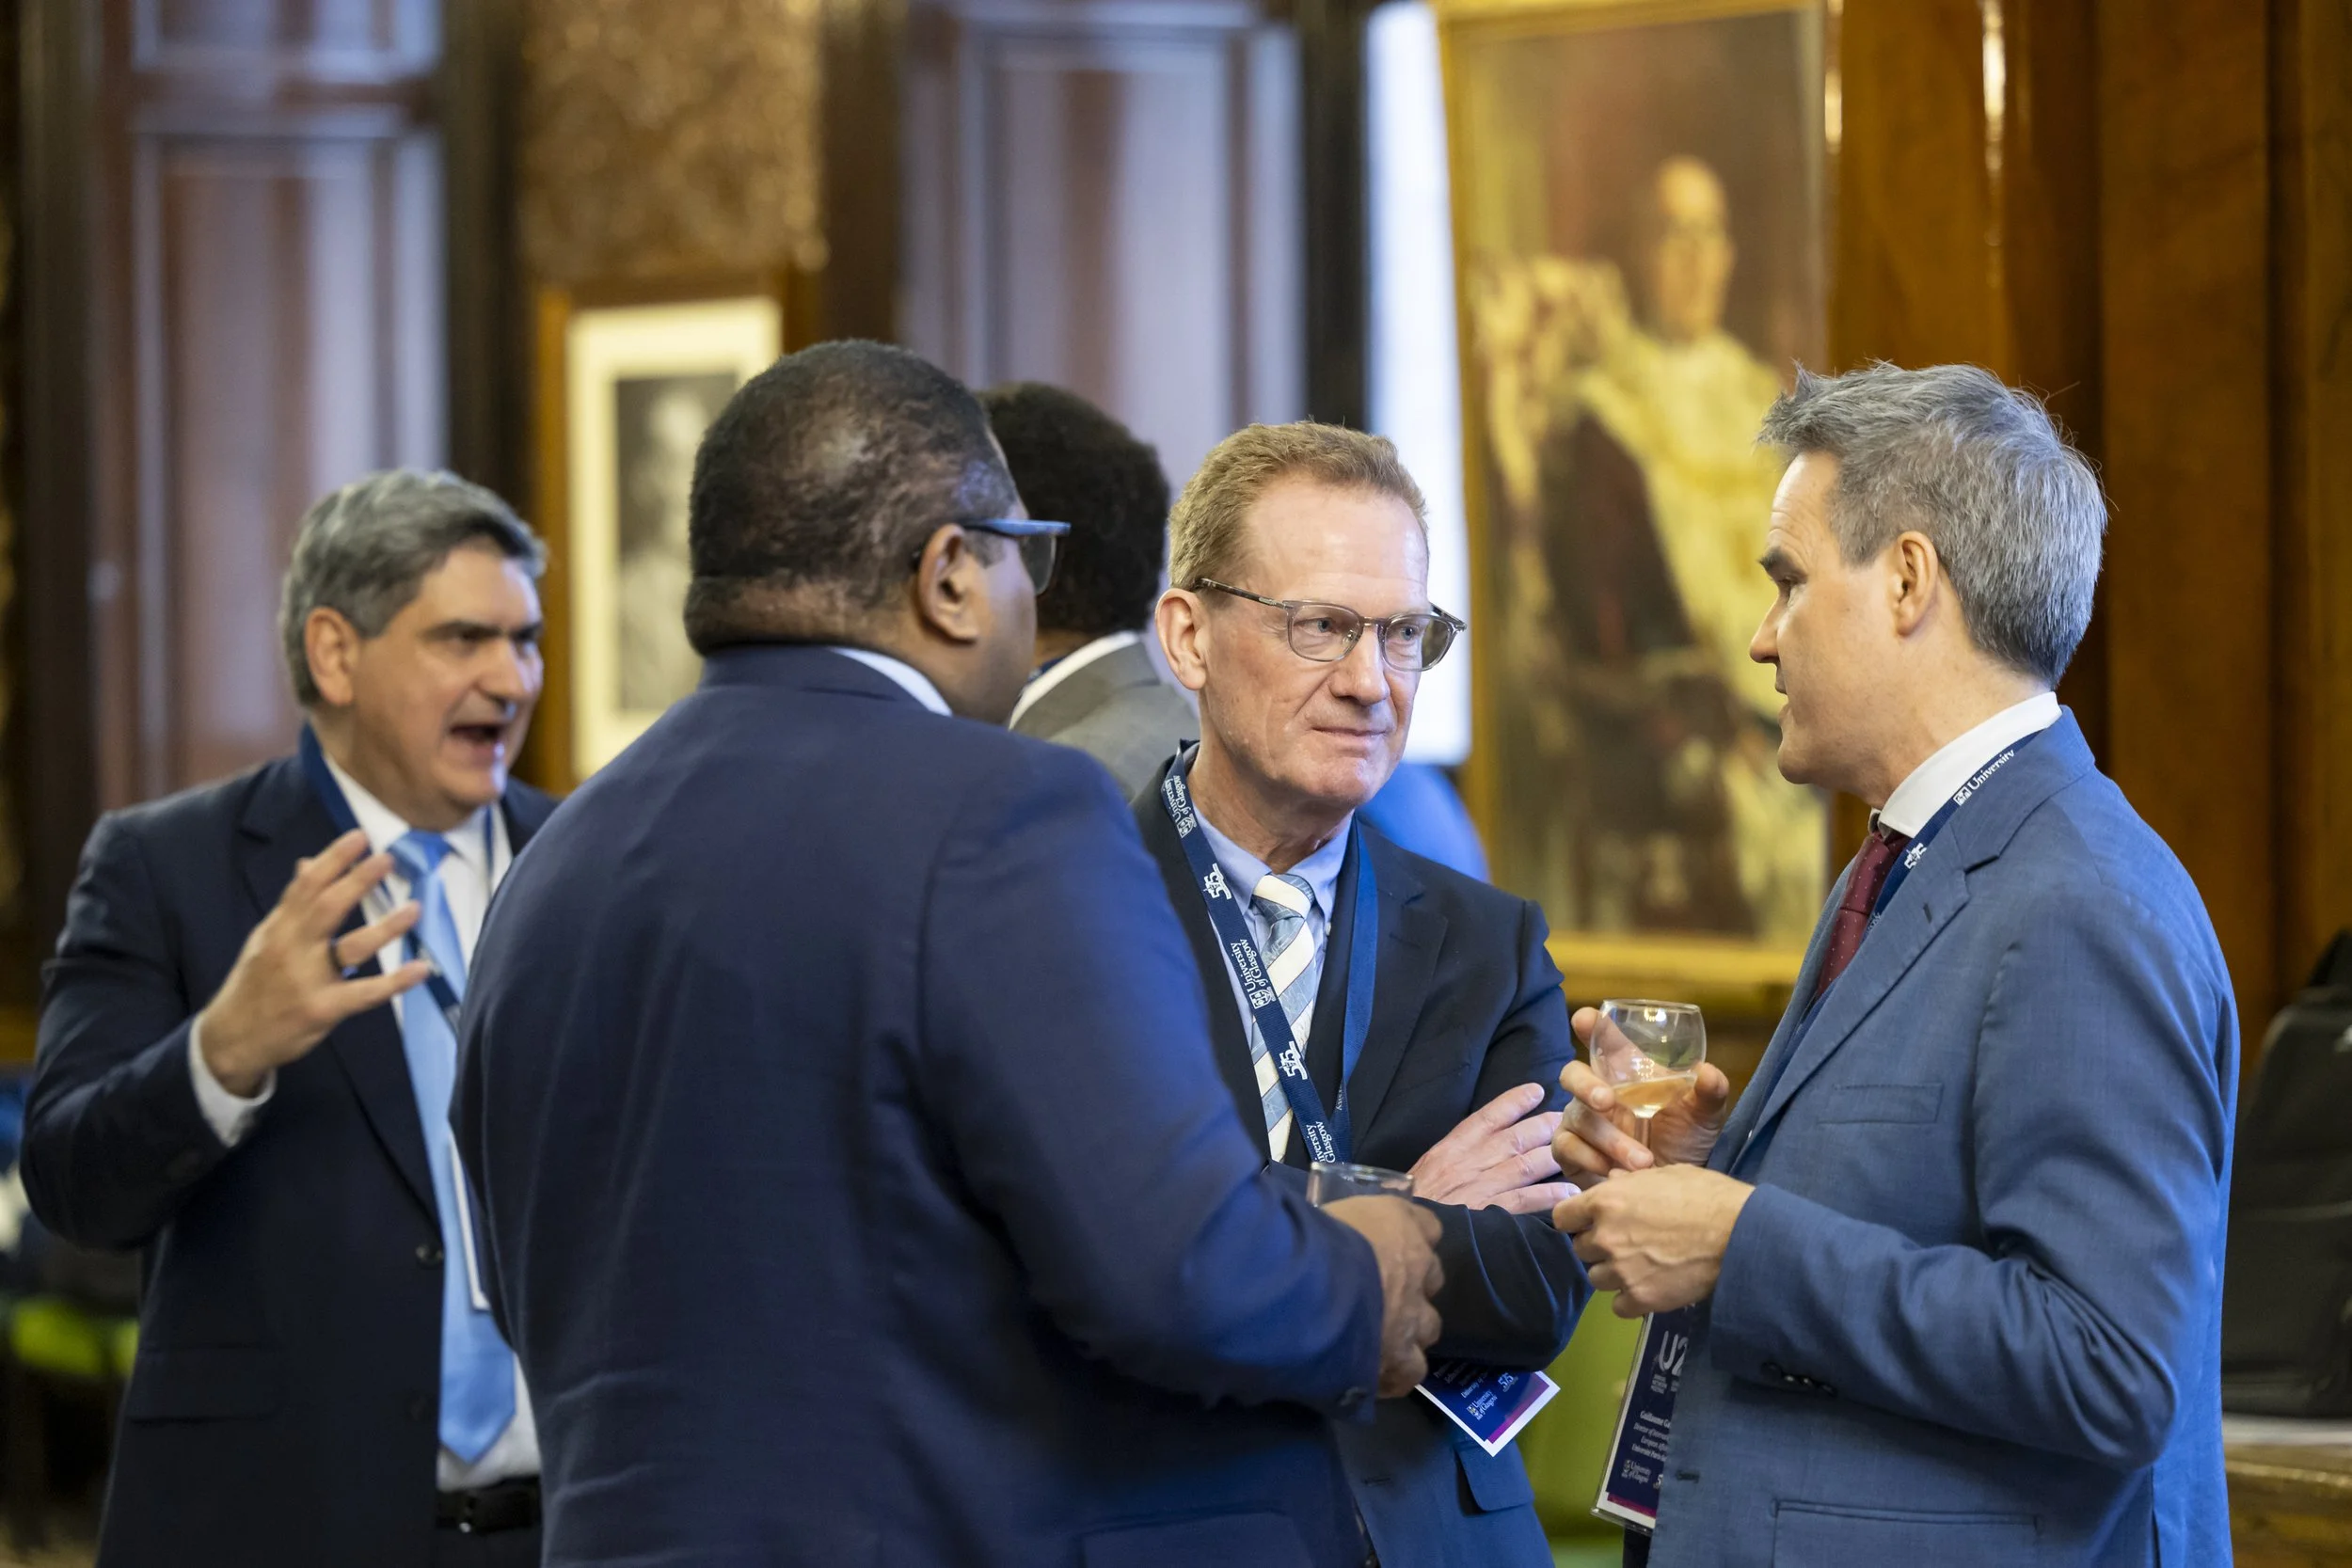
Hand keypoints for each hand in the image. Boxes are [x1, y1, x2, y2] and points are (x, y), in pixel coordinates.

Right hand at [197, 830, 430, 1094]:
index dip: (333, 859)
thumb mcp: (267, 938)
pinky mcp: (323, 1009)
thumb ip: (293, 904)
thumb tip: (308, 863)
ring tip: (415, 908)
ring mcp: (307, 980)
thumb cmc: (257, 982)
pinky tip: (421, 969)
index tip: (359, 837)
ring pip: (350, 948)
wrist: (232, 1038)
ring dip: (386, 928)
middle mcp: (292, 949)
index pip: (305, 886)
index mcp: (279, 928)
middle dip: (358, 882)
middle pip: (327, 908)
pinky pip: (364, 993)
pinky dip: (395, 982)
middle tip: (387, 859)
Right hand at [1324, 1195, 1444, 1397]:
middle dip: (1408, 1287)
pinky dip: (1394, 1372)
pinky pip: (1411, 1370)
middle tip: (1376, 1294)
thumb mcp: (1322, 1216)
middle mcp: (1417, 1268)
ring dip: (1406, 1329)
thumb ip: (1338, 1226)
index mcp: (1398, 1223)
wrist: (1305, 1287)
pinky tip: (1371, 1373)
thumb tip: (1326, 1234)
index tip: (1387, 1248)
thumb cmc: (1306, 1237)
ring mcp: (1414, 1316)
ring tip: (1374, 1337)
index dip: (1409, 1238)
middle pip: (1430, 1278)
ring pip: (1427, 1327)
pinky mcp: (1402, 1359)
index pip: (1425, 1225)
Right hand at [1407, 1083, 1576, 1213]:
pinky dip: (1549, 1195)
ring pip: (1526, 1164)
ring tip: (1577, 1148)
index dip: (1513, 1103)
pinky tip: (1569, 1191)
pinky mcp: (1491, 1214)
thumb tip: (1473, 1151)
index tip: (1535, 1091)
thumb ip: (1449, 1160)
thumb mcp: (1424, 1171)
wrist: (1399, 1231)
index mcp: (1450, 1149)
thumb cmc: (1410, 1204)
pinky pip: (1528, 1201)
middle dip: (1544, 1126)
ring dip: (1553, 1155)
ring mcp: (1483, 1188)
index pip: (1486, 1118)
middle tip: (1568, 1117)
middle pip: (1514, 1138)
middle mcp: (1470, 1163)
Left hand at [1551, 1166, 1753, 1315]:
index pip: (1563, 1217)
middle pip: (1580, 1249)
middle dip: (1598, 1247)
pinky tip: (1651, 1288)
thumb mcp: (1667, 1175)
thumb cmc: (1707, 1196)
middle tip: (1626, 1244)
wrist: (1740, 1234)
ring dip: (1613, 1274)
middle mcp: (1606, 1237)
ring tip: (1641, 1267)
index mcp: (1606, 1201)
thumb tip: (1612, 1181)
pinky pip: (1618, 1306)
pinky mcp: (1641, 1299)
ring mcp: (1621, 1271)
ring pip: (1596, 1279)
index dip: (1576, 1220)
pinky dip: (1631, 1300)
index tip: (1590, 1223)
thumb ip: (1631, 1181)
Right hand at [1552, 1008, 1731, 1181]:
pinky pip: (1565, 1147)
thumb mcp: (1704, 1116)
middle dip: (1586, 1085)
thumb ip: (1710, 1092)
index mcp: (1625, 1073)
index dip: (1590, 1026)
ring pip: (1576, 1117)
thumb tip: (1707, 1072)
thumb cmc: (1685, 1141)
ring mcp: (1581, 1121)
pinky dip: (1589, 1157)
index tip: (1586, 1019)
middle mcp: (1597, 1092)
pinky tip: (1612, 1170)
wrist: (1673, 1190)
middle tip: (1608, 1101)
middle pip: (1572, 1073)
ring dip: (1608, 1138)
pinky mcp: (1572, 1152)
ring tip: (1642, 1161)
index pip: (1602, 1041)